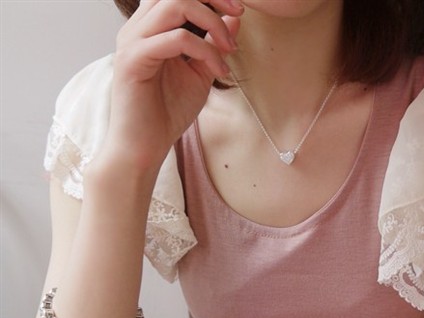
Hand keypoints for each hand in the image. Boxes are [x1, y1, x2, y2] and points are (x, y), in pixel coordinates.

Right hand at [102, 0, 242, 171]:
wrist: (145, 145)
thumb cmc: (167, 111)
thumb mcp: (201, 71)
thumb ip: (214, 43)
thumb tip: (235, 16)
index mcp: (150, 27)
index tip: (238, 8)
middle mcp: (137, 28)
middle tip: (239, 14)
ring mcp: (132, 42)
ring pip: (174, 5)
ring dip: (211, 23)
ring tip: (228, 48)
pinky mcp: (134, 60)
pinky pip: (175, 39)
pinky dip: (205, 51)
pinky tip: (218, 71)